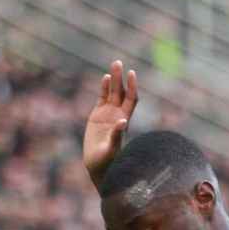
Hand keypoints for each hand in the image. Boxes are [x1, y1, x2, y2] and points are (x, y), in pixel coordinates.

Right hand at [83, 59, 138, 179]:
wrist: (98, 167)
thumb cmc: (107, 162)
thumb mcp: (111, 150)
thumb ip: (116, 135)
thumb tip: (122, 121)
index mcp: (124, 121)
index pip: (131, 99)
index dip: (131, 87)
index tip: (132, 74)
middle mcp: (118, 115)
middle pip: (121, 92)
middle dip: (121, 78)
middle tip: (118, 62)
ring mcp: (107, 114)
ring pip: (112, 92)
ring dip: (113, 79)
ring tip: (114, 64)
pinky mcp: (97, 116)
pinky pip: (101, 98)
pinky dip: (103, 88)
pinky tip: (105, 78)